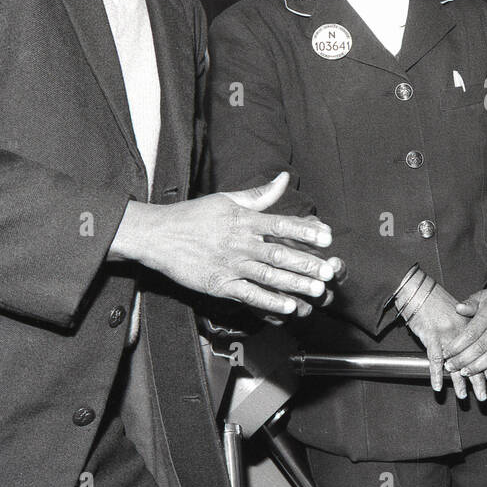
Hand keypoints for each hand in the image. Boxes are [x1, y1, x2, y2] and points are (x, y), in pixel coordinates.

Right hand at [110, 171, 340, 316]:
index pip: (281, 225)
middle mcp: (240, 243)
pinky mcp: (219, 284)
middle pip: (279, 253)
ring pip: (268, 275)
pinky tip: (288, 307)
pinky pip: (248, 294)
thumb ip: (259, 194)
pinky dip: (269, 301)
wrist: (157, 235)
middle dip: (306, 263)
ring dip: (294, 284)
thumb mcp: (227, 199)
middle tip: (329, 272)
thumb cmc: (193, 216)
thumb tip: (284, 179)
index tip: (327, 238)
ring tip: (317, 290)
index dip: (305, 232)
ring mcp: (230, 265)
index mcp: (244, 220)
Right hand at [403, 283, 474, 399]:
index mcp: (468, 327)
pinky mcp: (431, 337)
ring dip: (459, 382)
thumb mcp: (456, 314)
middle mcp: (460, 333)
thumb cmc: (437, 303)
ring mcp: (446, 336)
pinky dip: (436, 374)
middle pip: (472, 361)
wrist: (421, 292)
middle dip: (477, 381)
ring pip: (456, 364)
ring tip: (463, 397)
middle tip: (483, 397)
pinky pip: (435, 360)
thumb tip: (472, 346)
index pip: (482, 351)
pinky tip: (438, 386)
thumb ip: (465, 329)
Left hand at [444, 282, 486, 395]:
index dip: (457, 346)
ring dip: (478, 367)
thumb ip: (469, 304)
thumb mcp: (481, 297)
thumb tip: (458, 308)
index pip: (470, 333)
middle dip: (463, 359)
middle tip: (450, 367)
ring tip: (464, 372)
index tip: (445, 353)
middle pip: (480, 347)